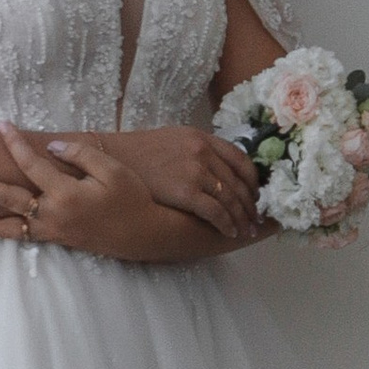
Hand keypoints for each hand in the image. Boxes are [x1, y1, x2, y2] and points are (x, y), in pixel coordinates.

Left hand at [0, 128, 225, 265]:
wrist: (144, 235)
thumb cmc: (132, 198)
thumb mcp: (113, 170)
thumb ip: (80, 154)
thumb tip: (49, 147)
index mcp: (66, 194)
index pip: (31, 164)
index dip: (15, 143)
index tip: (2, 124)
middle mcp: (51, 215)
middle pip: (4, 198)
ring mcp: (49, 231)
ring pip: (3, 228)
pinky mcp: (52, 240)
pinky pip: (16, 236)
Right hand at [94, 124, 263, 250]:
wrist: (111, 158)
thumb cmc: (139, 153)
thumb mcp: (174, 140)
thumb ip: (198, 150)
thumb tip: (216, 169)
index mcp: (202, 137)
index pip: (241, 159)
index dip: (253, 181)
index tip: (257, 195)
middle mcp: (203, 151)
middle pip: (239, 182)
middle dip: (251, 204)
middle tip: (257, 219)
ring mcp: (195, 170)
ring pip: (230, 199)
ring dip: (242, 218)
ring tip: (247, 230)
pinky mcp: (185, 191)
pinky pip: (215, 211)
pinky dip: (226, 223)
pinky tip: (230, 232)